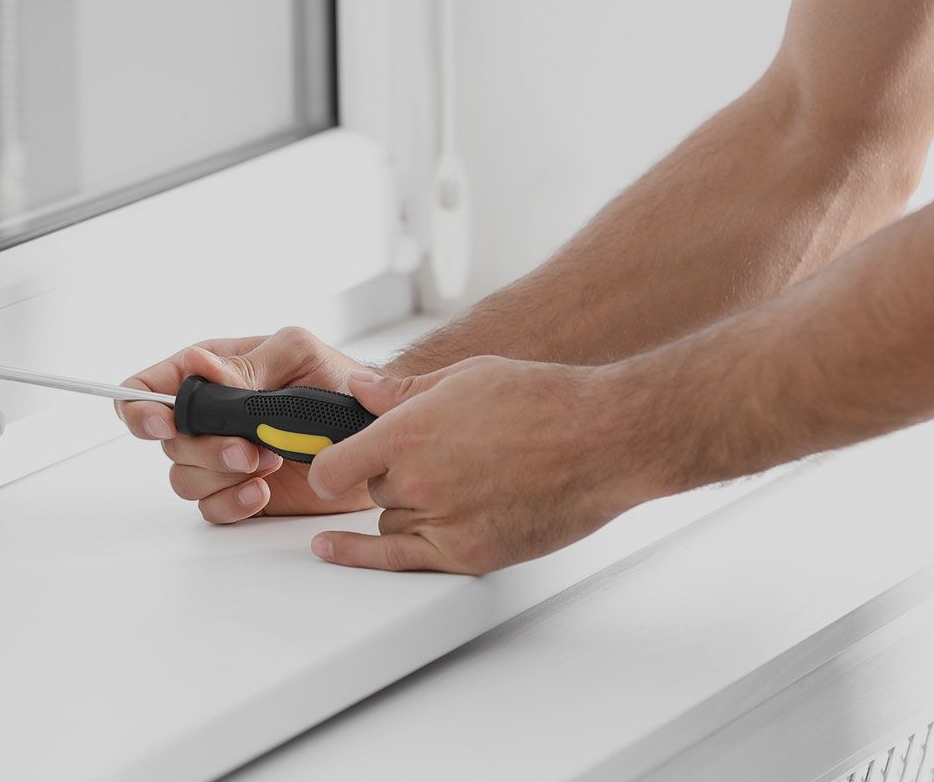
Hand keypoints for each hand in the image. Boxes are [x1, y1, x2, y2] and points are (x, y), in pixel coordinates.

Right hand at [118, 327, 377, 522]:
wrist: (372, 430)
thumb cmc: (338, 380)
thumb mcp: (296, 353)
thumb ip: (246, 365)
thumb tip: (199, 367)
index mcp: (212, 372)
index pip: (147, 386)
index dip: (140, 407)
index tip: (162, 423)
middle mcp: (210, 416)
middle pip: (166, 440)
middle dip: (203, 448)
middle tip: (245, 450)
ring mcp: (223, 457)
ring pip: (184, 477)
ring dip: (221, 475)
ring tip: (267, 463)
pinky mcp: (240, 491)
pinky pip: (211, 508)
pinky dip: (232, 503)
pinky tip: (261, 492)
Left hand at [304, 356, 654, 573]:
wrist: (605, 441)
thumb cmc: (548, 402)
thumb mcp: (468, 376)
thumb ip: (402, 390)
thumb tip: (358, 388)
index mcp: (410, 432)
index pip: (334, 465)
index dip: (327, 465)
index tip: (328, 464)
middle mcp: (418, 481)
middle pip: (372, 489)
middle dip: (392, 474)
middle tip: (442, 454)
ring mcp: (442, 521)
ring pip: (392, 521)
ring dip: (409, 507)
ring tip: (463, 478)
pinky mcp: (468, 553)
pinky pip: (402, 558)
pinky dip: (365, 554)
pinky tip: (333, 550)